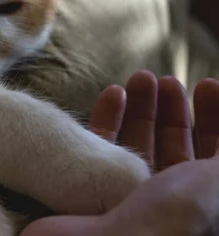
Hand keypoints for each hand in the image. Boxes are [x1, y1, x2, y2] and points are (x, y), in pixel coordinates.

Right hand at [21, 72, 218, 235]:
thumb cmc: (173, 219)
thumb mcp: (217, 183)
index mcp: (204, 205)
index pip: (215, 156)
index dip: (215, 119)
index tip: (207, 85)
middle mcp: (170, 204)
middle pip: (176, 147)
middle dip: (174, 110)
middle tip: (167, 80)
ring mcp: (130, 198)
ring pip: (139, 145)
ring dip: (142, 108)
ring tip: (139, 78)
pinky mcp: (92, 191)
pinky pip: (102, 148)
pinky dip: (109, 118)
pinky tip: (113, 93)